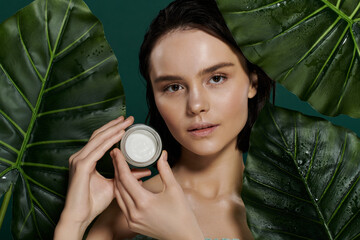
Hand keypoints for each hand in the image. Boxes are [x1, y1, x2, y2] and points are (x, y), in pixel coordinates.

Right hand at [55, 116, 150, 238]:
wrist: (80, 217)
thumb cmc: (93, 202)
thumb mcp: (114, 185)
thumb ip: (126, 175)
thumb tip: (144, 172)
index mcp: (85, 159)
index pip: (100, 139)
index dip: (112, 130)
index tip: (126, 124)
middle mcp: (80, 156)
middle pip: (99, 135)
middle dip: (115, 125)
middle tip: (129, 118)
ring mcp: (79, 160)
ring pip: (98, 139)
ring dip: (114, 129)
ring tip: (126, 123)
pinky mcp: (81, 166)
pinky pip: (98, 149)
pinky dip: (110, 141)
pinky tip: (120, 135)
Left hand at [111, 149, 203, 239]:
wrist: (183, 237)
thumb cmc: (182, 214)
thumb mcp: (174, 189)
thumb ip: (165, 170)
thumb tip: (162, 155)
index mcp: (144, 202)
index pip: (125, 178)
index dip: (120, 163)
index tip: (117, 151)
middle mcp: (134, 212)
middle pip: (118, 185)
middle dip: (116, 168)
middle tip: (115, 155)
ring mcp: (132, 220)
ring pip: (118, 195)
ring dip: (117, 180)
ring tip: (118, 166)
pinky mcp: (132, 223)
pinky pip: (122, 204)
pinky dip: (122, 192)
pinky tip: (127, 183)